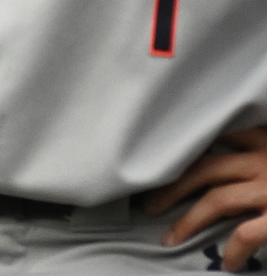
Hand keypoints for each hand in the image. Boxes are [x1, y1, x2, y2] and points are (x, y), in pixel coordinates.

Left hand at [147, 127, 266, 271]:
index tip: (161, 163)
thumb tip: (235, 158)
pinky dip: (232, 251)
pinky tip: (227, 265)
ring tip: (170, 237)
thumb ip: (263, 152)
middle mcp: (266, 158)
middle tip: (147, 203)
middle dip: (171, 186)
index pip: (217, 138)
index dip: (185, 152)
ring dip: (187, 220)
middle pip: (203, 166)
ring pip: (214, 199)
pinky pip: (246, 235)